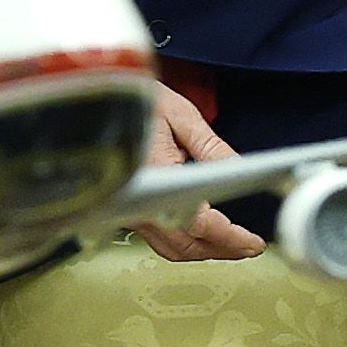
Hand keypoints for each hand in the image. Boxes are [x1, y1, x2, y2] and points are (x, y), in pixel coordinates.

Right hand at [132, 85, 267, 263]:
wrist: (95, 96)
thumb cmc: (133, 99)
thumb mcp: (180, 116)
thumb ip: (212, 149)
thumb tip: (239, 172)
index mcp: (154, 177)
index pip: (198, 224)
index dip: (229, 239)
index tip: (251, 243)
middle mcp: (136, 201)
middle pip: (185, 246)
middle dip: (222, 250)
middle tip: (248, 247)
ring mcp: (127, 209)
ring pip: (169, 247)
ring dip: (202, 250)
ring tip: (230, 244)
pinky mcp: (124, 208)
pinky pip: (155, 238)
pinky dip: (183, 242)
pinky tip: (200, 233)